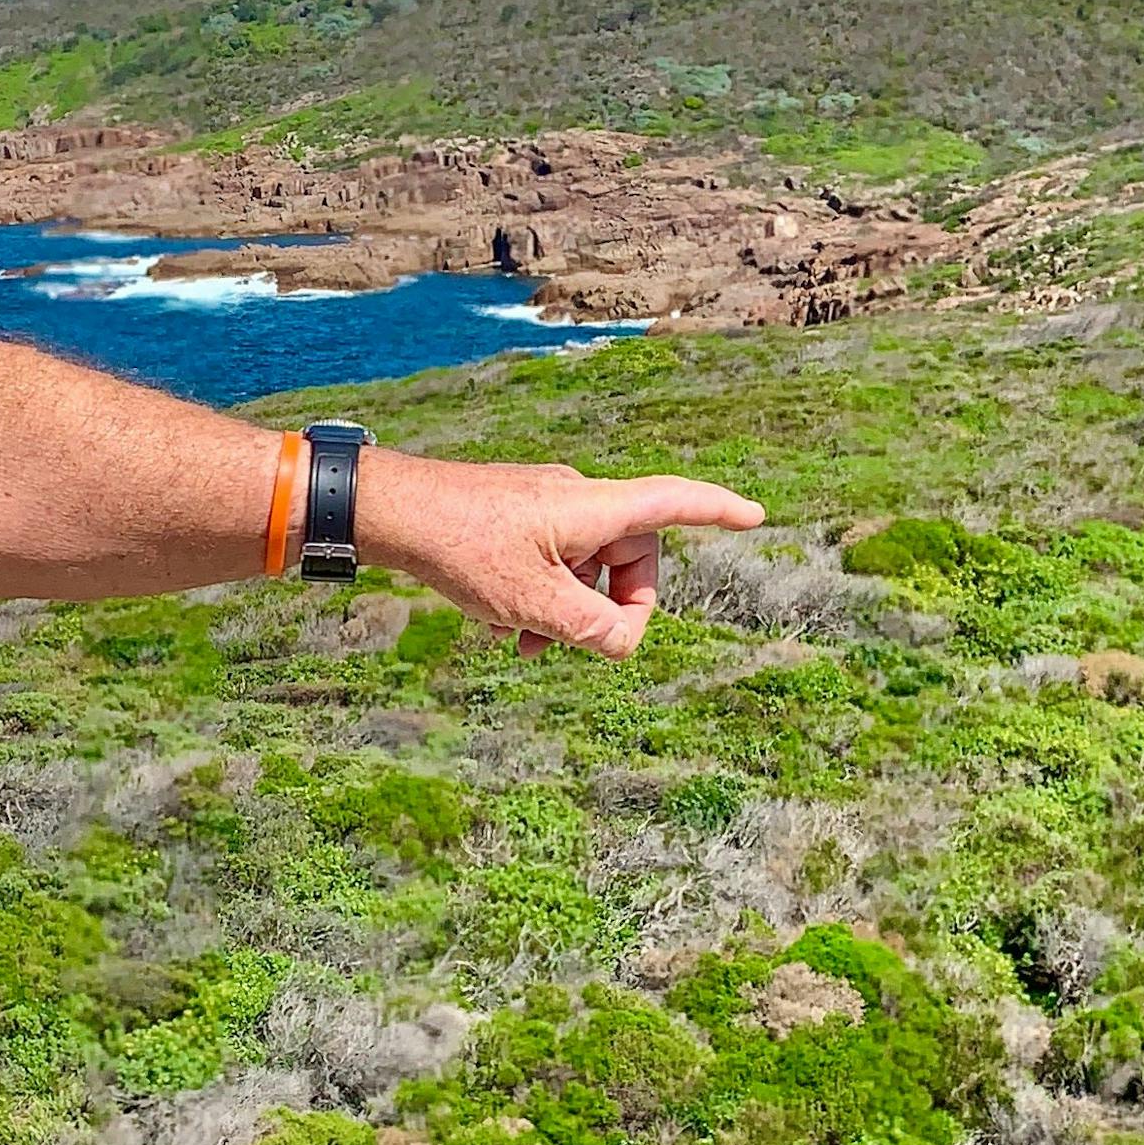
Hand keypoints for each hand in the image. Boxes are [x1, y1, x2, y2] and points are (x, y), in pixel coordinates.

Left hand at [356, 449, 761, 654]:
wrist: (388, 510)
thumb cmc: (460, 546)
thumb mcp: (532, 603)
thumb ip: (591, 628)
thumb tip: (623, 642)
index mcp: (594, 509)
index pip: (673, 503)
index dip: (718, 511)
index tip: (754, 516)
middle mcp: (577, 499)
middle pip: (630, 555)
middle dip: (613, 607)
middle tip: (584, 645)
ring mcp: (544, 506)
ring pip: (584, 565)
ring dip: (567, 611)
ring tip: (522, 645)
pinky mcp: (515, 517)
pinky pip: (550, 560)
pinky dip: (538, 595)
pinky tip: (497, 624)